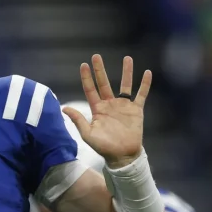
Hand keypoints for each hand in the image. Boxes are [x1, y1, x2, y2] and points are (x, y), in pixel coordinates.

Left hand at [64, 54, 151, 168]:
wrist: (122, 156)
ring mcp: (123, 106)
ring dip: (126, 72)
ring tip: (127, 58)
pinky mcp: (136, 110)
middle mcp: (110, 105)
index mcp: (97, 109)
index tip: (83, 65)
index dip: (86, 78)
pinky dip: (144, 84)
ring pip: (125, 85)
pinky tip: (147, 72)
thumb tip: (64, 108)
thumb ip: (78, 120)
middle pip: (104, 83)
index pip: (90, 89)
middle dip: (100, 70)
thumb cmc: (104, 147)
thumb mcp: (88, 134)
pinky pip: (141, 94)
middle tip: (96, 56)